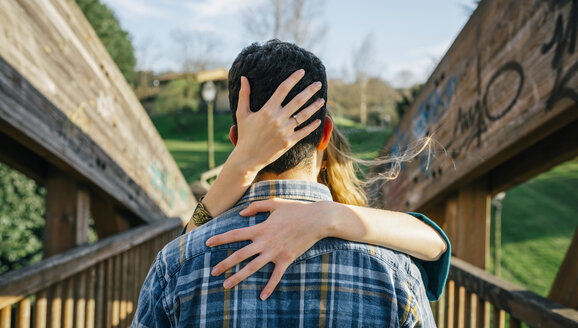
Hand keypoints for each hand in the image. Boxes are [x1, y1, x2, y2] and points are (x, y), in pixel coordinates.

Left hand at [206, 199, 333, 299]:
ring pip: (252, 268)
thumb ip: (256, 207)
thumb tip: (241, 213)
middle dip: (224, 264)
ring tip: (226, 285)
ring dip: (238, 277)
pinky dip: (269, 287)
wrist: (317, 219)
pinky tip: (262, 297)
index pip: (235, 234)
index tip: (207, 243)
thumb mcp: (274, 203)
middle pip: (239, 255)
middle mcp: (265, 242)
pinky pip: (276, 276)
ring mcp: (275, 252)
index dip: (220, 239)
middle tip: (212, 272)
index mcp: (260, 228)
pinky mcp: (286, 260)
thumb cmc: (295, 209)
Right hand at [231, 69, 324, 172]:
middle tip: (319, 83)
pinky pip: (304, 132)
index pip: (283, 89)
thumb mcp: (241, 113)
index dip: (293, 79)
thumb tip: (244, 77)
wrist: (247, 158)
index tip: (302, 72)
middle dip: (310, 90)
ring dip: (314, 106)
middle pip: (298, 100)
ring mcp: (284, 131)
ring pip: (304, 115)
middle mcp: (277, 119)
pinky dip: (312, 126)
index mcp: (267, 110)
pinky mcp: (289, 142)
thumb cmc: (245, 135)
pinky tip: (319, 120)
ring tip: (322, 100)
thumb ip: (244, 95)